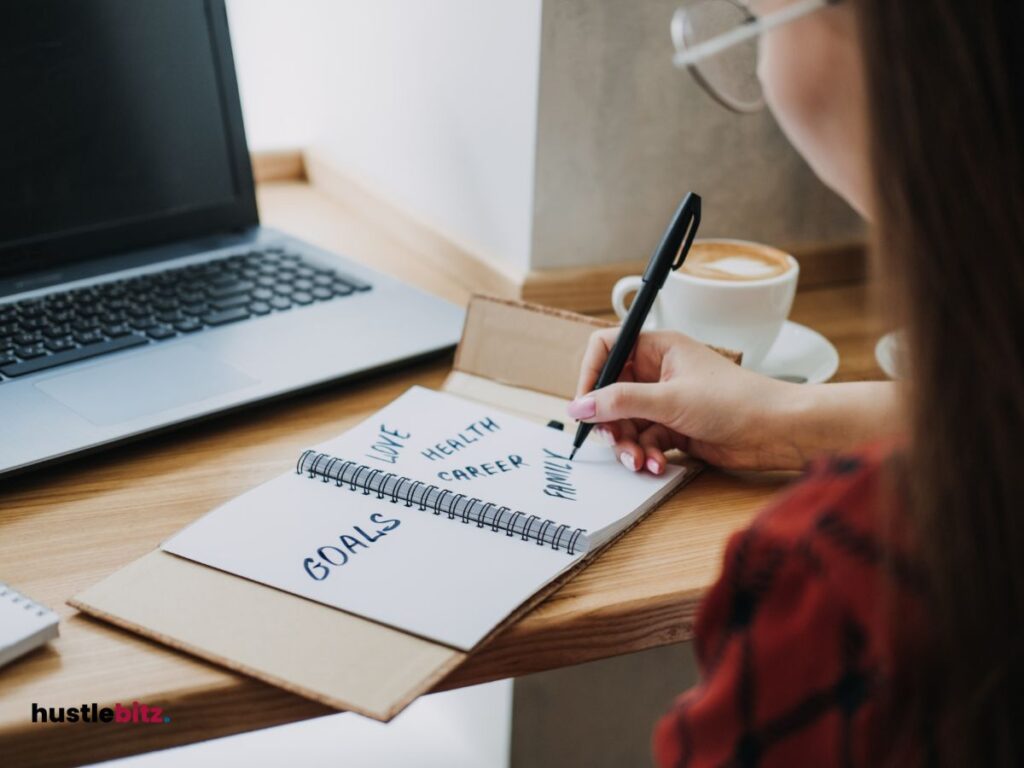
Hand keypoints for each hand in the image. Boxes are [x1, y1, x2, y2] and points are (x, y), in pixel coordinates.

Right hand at [568, 329, 900, 473]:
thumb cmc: (735, 400)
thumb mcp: (670, 399)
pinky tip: (656, 465)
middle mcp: (658, 371)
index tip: (583, 405)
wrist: (777, 431)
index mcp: (657, 347)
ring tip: (639, 461)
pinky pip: (644, 440)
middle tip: (612, 441)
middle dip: (609, 421)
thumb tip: (578, 407)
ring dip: (627, 445)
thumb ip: (620, 402)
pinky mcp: (674, 427)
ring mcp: (665, 400)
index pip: (606, 348)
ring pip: (626, 422)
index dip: (590, 374)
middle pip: (611, 392)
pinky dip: (646, 454)